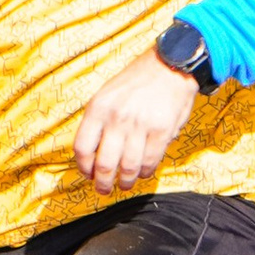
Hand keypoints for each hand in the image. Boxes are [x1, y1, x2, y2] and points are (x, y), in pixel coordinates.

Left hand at [73, 51, 197, 196]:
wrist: (171, 64)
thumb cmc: (138, 81)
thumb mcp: (108, 94)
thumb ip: (100, 121)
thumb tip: (94, 154)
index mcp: (98, 108)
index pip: (82, 147)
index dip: (83, 167)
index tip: (88, 175)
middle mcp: (117, 118)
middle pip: (104, 164)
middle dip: (103, 183)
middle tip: (104, 190)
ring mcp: (139, 125)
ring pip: (128, 167)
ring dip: (126, 182)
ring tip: (125, 184)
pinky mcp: (161, 131)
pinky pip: (150, 161)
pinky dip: (145, 172)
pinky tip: (143, 173)